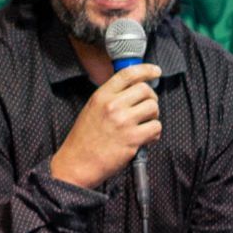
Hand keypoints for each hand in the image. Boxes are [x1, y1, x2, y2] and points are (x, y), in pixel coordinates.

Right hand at [49, 64, 162, 189]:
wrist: (77, 163)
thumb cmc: (84, 138)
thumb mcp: (92, 109)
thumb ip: (110, 97)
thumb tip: (133, 90)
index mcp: (101, 95)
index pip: (128, 74)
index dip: (146, 70)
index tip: (155, 71)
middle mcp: (113, 105)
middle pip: (145, 90)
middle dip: (151, 98)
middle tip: (147, 109)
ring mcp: (123, 122)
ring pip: (153, 108)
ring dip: (153, 116)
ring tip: (144, 125)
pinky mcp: (132, 139)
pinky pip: (155, 128)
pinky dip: (154, 133)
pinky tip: (145, 138)